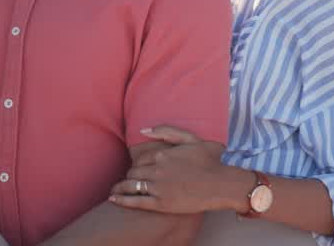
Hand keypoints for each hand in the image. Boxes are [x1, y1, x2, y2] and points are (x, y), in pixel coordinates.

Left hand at [110, 125, 235, 213]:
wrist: (220, 184)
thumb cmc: (209, 160)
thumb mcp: (191, 139)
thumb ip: (167, 131)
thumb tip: (143, 130)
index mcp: (163, 154)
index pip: (140, 160)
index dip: (137, 165)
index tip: (138, 170)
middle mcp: (157, 170)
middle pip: (133, 173)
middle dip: (130, 176)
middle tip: (130, 181)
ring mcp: (158, 187)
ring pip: (131, 186)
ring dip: (121, 187)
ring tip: (116, 190)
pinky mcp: (160, 203)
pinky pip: (135, 201)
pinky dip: (122, 200)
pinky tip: (113, 199)